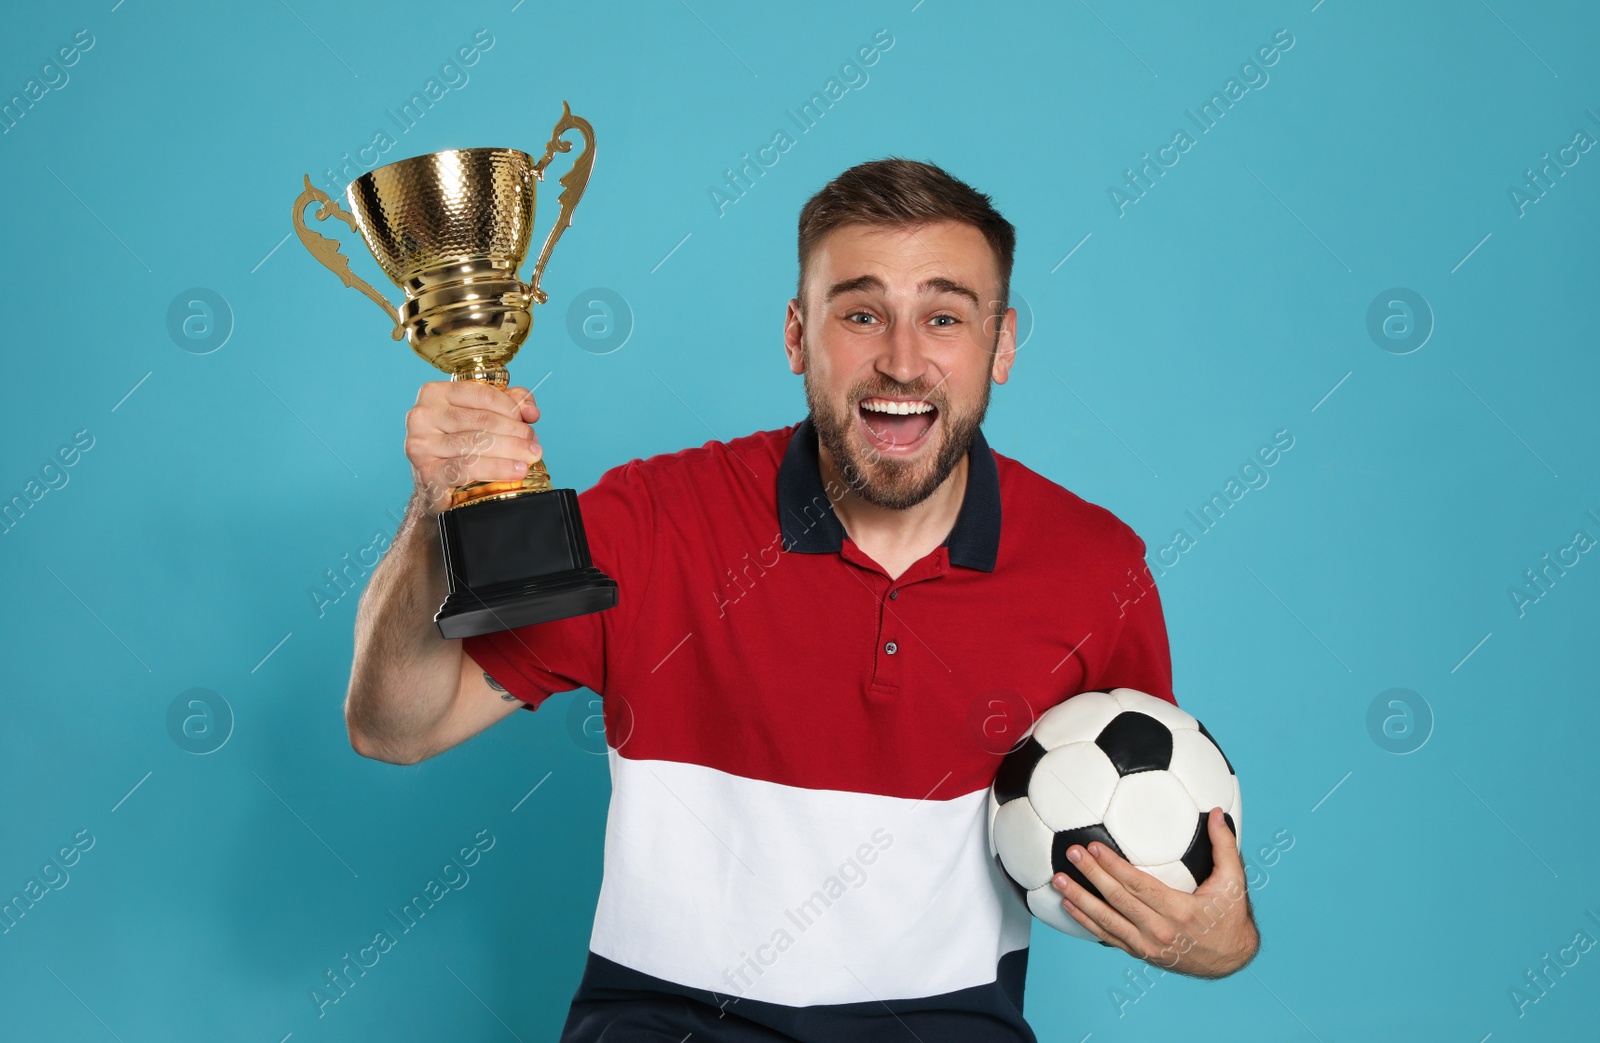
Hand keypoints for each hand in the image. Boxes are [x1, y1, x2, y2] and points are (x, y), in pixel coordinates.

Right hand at [404, 381, 541, 514]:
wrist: (434, 484)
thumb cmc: (460, 444)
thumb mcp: (483, 415)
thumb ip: (510, 404)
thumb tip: (531, 411)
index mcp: (435, 393)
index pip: (483, 394)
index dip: (512, 408)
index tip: (530, 422)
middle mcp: (423, 416)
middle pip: (482, 420)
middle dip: (515, 432)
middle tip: (534, 446)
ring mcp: (421, 444)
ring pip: (476, 443)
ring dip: (510, 451)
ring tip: (530, 458)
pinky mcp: (427, 472)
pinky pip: (466, 468)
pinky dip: (496, 469)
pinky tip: (516, 471)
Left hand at [1051, 807, 1258, 977]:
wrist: (1232, 960)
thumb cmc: (1231, 917)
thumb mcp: (1234, 883)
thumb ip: (1225, 846)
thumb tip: (1219, 812)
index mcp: (1180, 911)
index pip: (1138, 885)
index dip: (1113, 867)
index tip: (1093, 848)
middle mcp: (1160, 931)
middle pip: (1117, 900)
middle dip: (1091, 875)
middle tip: (1071, 854)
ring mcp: (1148, 946)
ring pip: (1106, 921)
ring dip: (1080, 900)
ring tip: (1058, 880)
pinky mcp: (1141, 953)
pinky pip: (1108, 936)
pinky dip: (1086, 921)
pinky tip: (1069, 905)